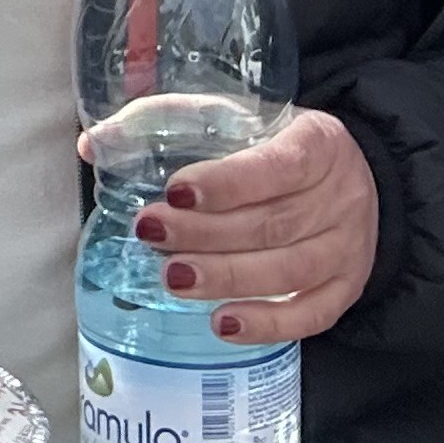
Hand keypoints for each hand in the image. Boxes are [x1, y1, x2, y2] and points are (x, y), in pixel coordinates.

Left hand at [86, 107, 380, 344]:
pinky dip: (265, 324)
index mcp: (320, 143)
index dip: (226, 182)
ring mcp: (350, 248)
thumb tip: (93, 143)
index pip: (277, 166)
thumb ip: (171, 121)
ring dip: (226, 278)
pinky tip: (221, 324)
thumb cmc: (277, 145)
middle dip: (205, 234)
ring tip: (173, 278)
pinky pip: (310, 316)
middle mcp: (343, 196)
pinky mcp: (347, 288)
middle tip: (151, 234)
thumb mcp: (240, 118)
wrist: (345, 178)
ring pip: (288, 272)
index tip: (174, 190)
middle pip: (273, 224)